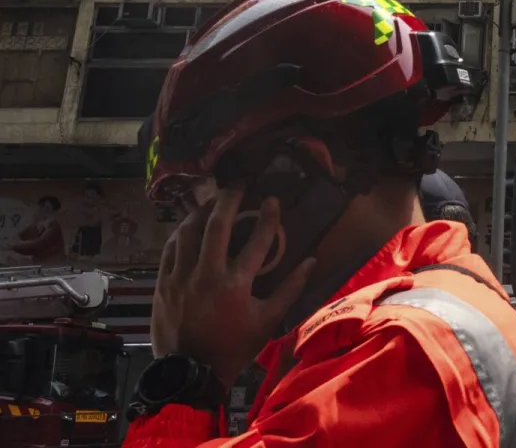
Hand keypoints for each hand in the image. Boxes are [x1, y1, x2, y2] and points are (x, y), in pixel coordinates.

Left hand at [151, 189, 315, 387]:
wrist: (190, 372)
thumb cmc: (232, 347)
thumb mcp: (267, 322)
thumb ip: (290, 289)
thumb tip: (311, 262)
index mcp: (236, 285)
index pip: (257, 241)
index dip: (268, 217)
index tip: (273, 199)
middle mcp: (206, 275)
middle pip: (217, 226)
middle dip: (229, 200)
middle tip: (238, 184)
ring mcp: (181, 278)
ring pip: (188, 233)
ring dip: (202, 212)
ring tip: (212, 201)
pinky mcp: (163, 285)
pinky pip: (169, 250)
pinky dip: (180, 233)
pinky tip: (188, 226)